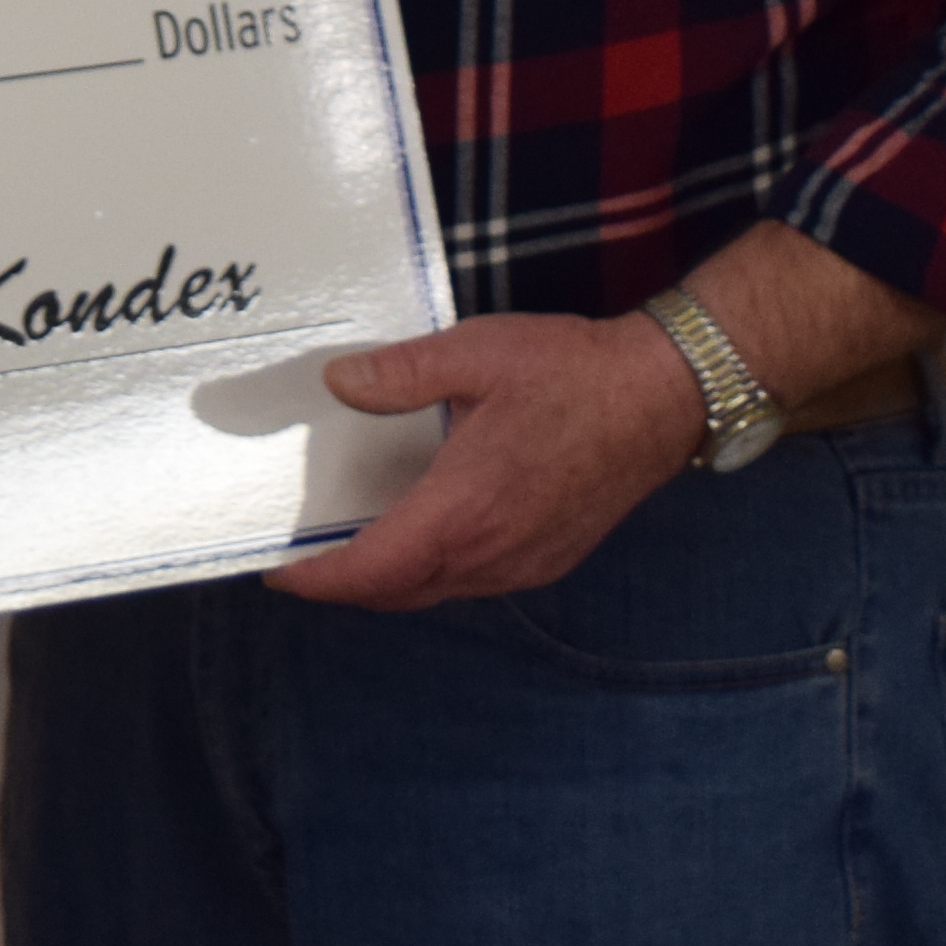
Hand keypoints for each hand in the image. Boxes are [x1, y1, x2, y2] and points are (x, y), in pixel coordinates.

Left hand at [262, 313, 706, 610]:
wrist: (663, 397)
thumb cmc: (572, 373)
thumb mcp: (473, 353)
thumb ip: (399, 374)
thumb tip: (338, 382)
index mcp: (465, 509)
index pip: (373, 570)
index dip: (321, 581)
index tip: (281, 575)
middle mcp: (494, 552)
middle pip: (399, 592)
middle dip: (347, 585)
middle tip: (305, 561)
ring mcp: (526, 563)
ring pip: (438, 591)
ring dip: (392, 580)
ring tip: (354, 547)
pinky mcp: (550, 559)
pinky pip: (475, 581)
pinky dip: (435, 571)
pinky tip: (424, 534)